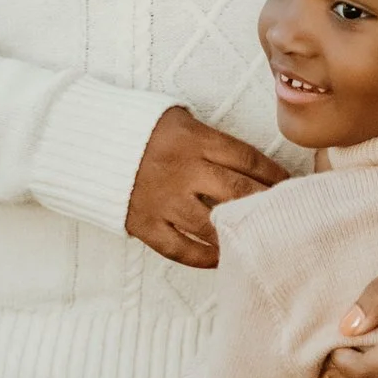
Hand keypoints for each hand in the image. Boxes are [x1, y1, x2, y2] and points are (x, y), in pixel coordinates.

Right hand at [124, 107, 289, 267]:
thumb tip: (251, 163)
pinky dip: (204, 257)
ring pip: (212, 224)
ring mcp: (163, 200)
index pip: (247, 159)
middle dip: (267, 203)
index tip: (291, 184)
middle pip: (238, 191)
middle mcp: (182, 171)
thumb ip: (211, 139)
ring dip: (239, 232)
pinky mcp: (144, 224)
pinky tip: (223, 258)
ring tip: (260, 238)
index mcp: (194, 140)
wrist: (85, 143)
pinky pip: (180, 248)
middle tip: (287, 214)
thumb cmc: (140, 128)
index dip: (275, 174)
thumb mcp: (179, 119)